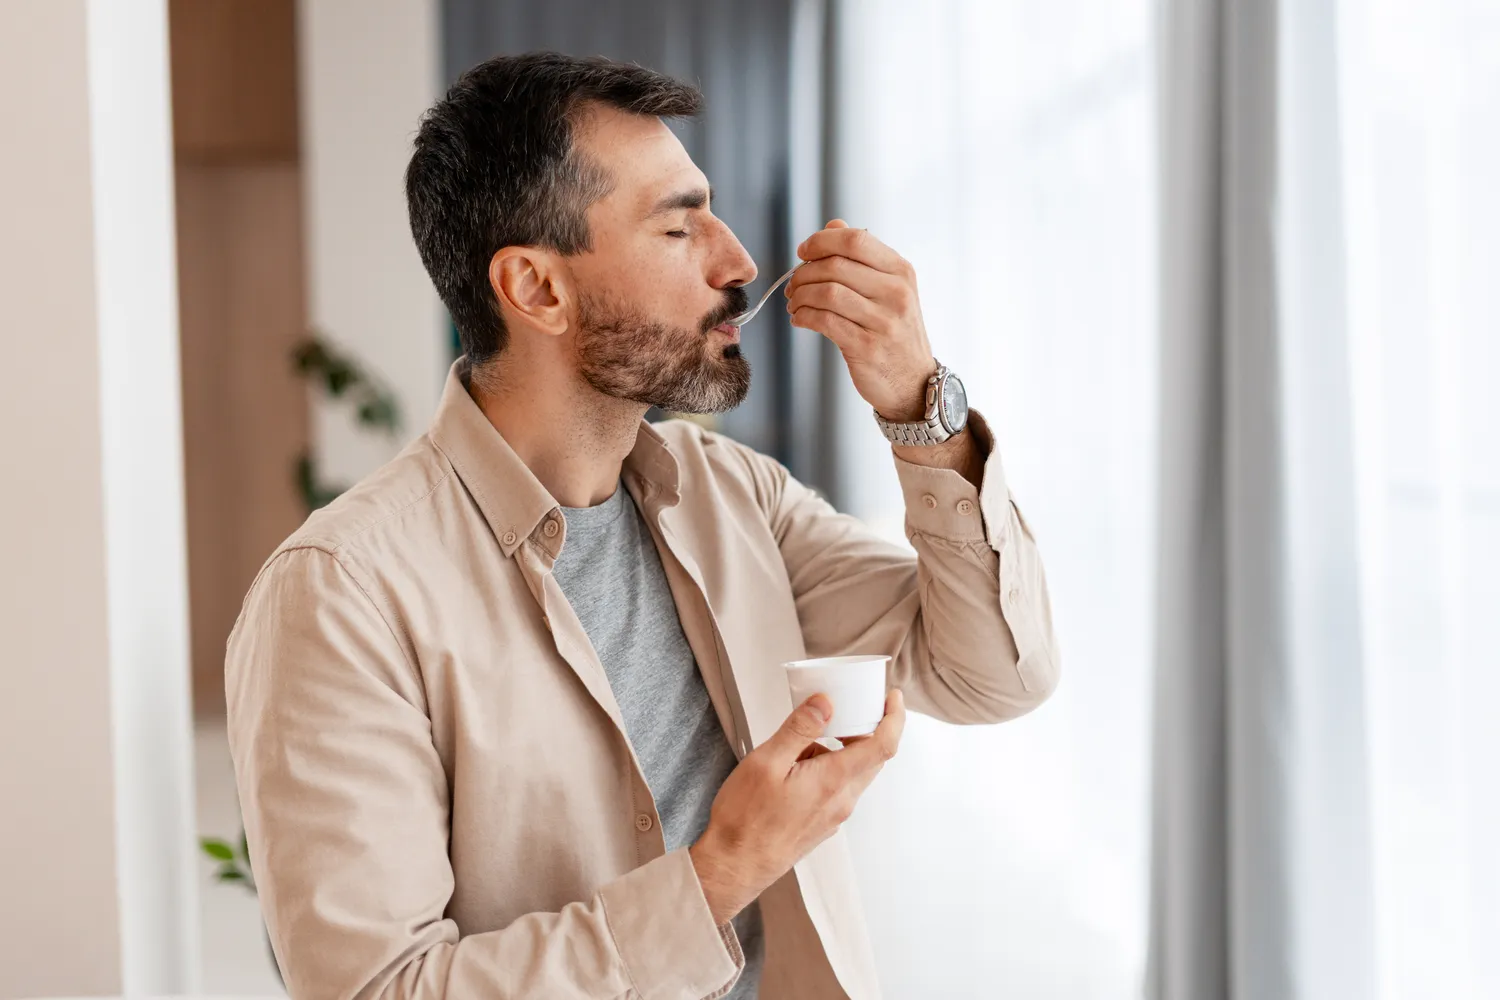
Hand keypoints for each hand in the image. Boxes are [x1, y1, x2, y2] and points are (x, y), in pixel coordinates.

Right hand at [689, 689, 905, 924]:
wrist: (735, 866)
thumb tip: (826, 703)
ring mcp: (834, 816)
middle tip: (839, 709)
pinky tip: (792, 769)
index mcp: (834, 781)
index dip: (895, 717)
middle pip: (871, 757)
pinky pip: (836, 788)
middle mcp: (842, 801)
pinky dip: (825, 768)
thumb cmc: (746, 818)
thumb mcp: (766, 761)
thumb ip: (799, 729)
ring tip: (796, 746)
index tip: (893, 697)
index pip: (883, 745)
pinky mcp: (822, 823)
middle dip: (862, 729)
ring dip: (836, 750)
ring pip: (851, 772)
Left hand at [785, 220, 935, 420]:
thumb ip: (863, 256)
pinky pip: (825, 322)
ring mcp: (883, 321)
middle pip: (835, 266)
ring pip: (827, 293)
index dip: (821, 241)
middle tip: (793, 286)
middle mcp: (896, 293)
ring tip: (794, 304)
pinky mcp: (866, 347)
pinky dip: (804, 317)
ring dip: (800, 296)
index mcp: (901, 272)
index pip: (855, 239)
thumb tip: (833, 225)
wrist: (914, 382)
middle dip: (803, 273)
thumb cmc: (896, 331)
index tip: (803, 252)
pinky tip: (799, 319)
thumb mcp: (890, 289)